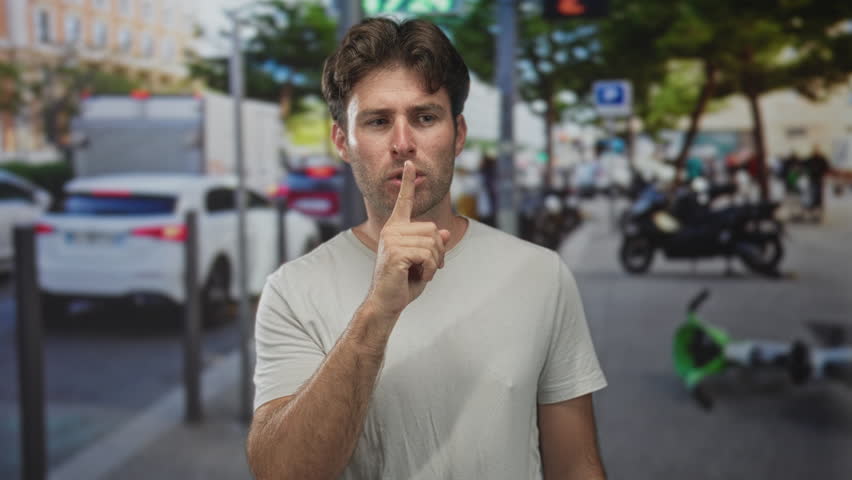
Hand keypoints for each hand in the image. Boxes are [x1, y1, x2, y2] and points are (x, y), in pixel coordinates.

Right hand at [367, 160, 451, 318]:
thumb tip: (444, 232)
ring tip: (422, 273)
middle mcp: (391, 230)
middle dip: (438, 252)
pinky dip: (431, 270)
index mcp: (395, 228)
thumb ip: (432, 245)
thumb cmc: (403, 282)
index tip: (410, 164)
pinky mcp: (395, 253)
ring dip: (434, 263)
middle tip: (429, 268)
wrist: (387, 302)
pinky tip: (420, 276)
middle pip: (433, 230)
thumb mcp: (423, 261)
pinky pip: (428, 255)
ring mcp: (391, 240)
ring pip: (432, 243)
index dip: (407, 182)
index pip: (403, 202)